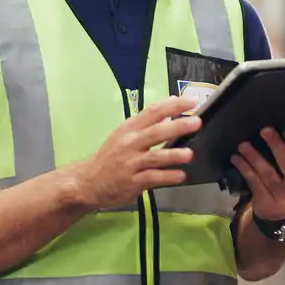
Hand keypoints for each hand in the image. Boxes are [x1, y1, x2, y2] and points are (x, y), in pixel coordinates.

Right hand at [71, 96, 201, 209]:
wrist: (88, 182)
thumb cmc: (111, 156)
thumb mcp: (124, 135)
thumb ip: (147, 124)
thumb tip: (171, 108)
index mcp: (129, 128)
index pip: (153, 111)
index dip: (173, 105)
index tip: (191, 101)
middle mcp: (129, 143)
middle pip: (156, 132)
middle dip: (177, 126)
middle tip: (196, 122)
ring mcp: (130, 163)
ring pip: (155, 157)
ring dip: (173, 155)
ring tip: (189, 154)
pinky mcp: (132, 182)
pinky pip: (153, 178)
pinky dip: (168, 177)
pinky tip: (181, 175)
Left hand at [232, 127, 284, 220]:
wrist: (284, 216)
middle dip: (275, 144)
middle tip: (264, 130)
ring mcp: (284, 198)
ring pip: (267, 172)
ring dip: (253, 156)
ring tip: (243, 145)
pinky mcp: (267, 202)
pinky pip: (253, 181)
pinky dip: (244, 168)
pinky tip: (236, 158)